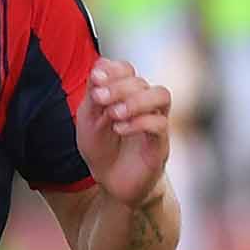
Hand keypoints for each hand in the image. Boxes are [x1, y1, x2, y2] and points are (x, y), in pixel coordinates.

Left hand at [75, 58, 172, 210]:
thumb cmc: (101, 148)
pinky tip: (119, 129)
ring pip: (161, 95)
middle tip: (99, 98)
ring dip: (135, 100)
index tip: (95, 78)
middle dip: (118, 87)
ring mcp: (156, 123)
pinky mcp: (160, 144)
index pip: (127, 70)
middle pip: (141, 81)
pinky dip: (139, 122)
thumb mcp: (88, 120)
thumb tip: (99, 66)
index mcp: (125, 95)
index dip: (114, 69)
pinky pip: (160, 124)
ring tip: (113, 114)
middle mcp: (145, 105)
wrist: (111, 183)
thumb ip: (93, 95)